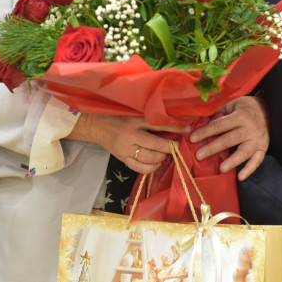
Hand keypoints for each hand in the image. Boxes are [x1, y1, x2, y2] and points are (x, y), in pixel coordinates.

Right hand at [67, 113, 183, 173]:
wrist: (97, 126)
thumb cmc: (117, 117)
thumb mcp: (133, 113)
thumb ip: (149, 118)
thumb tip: (171, 123)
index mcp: (133, 121)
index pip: (157, 124)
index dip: (173, 128)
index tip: (185, 129)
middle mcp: (130, 136)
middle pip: (155, 144)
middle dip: (170, 147)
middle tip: (177, 146)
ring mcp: (126, 149)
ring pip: (149, 158)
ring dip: (162, 157)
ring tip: (167, 154)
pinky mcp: (122, 159)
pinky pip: (140, 168)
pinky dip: (151, 167)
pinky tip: (157, 163)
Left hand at [189, 96, 267, 179]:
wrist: (267, 109)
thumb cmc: (244, 107)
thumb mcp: (231, 105)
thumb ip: (217, 114)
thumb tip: (199, 123)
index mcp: (240, 115)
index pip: (220, 125)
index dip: (205, 132)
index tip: (192, 138)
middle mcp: (250, 128)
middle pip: (229, 140)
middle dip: (212, 148)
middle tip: (199, 155)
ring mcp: (257, 139)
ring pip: (243, 152)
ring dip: (232, 161)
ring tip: (221, 169)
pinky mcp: (263, 147)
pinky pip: (257, 160)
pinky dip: (249, 169)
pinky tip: (240, 177)